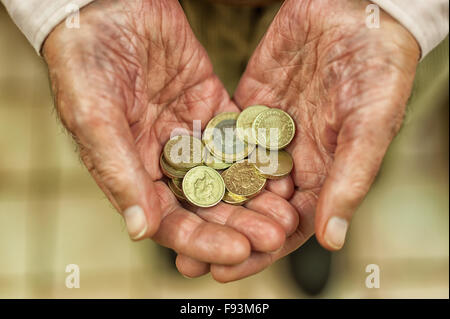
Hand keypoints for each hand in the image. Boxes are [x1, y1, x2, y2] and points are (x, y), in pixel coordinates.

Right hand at [44, 0, 297, 269]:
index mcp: (133, 173)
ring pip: (229, 174)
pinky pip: (240, 135)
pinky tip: (284, 170)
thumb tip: (140, 229)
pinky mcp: (212, 104)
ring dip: (257, 195)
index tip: (238, 251)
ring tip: (288, 211)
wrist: (106, 8)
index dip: (203, 240)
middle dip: (241, 223)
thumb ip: (117, 171)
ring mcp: (191, 133)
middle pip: (207, 203)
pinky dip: (261, 153)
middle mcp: (165, 160)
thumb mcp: (94, 117)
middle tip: (276, 235)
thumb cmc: (86, 63)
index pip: (170, 221)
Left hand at [177, 0, 419, 280]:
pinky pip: (223, 138)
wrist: (356, 13)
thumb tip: (331, 240)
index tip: (224, 270)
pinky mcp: (249, 108)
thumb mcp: (369, 126)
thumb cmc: (377, 71)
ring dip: (205, 203)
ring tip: (171, 227)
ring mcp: (268, 135)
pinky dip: (202, 159)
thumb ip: (349, 181)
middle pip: (254, 208)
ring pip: (232, 177)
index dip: (259, 251)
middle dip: (221, 234)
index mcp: (325, 174)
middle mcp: (293, 161)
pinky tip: (175, 177)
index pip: (290, 226)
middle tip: (185, 261)